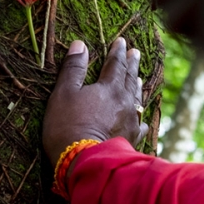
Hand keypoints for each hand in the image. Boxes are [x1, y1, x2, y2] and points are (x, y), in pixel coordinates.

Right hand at [43, 37, 147, 165]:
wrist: (85, 161)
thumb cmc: (68, 126)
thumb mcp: (63, 94)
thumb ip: (73, 69)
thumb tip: (80, 44)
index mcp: (108, 88)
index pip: (115, 64)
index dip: (117, 52)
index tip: (121, 41)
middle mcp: (124, 102)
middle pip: (130, 78)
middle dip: (132, 64)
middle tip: (136, 53)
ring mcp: (131, 121)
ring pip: (136, 99)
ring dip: (137, 87)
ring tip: (139, 79)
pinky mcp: (132, 139)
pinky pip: (140, 125)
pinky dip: (140, 118)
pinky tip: (141, 119)